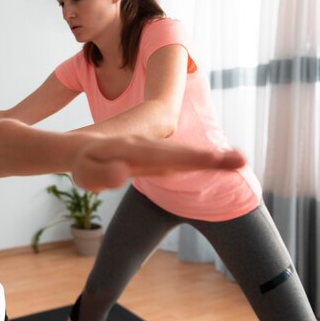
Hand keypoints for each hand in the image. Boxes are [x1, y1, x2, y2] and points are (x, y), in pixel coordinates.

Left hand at [71, 136, 245, 191]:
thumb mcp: (85, 173)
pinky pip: (177, 157)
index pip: (163, 156)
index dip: (190, 158)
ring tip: (237, 161)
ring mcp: (151, 148)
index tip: (216, 160)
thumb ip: (102, 175)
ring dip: (208, 157)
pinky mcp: (153, 155)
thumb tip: (123, 173)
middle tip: (241, 160)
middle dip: (209, 157)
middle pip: (180, 152)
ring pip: (181, 153)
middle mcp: (145, 145)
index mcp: (130, 149)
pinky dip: (197, 159)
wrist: (79, 148)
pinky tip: (218, 162)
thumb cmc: (83, 165)